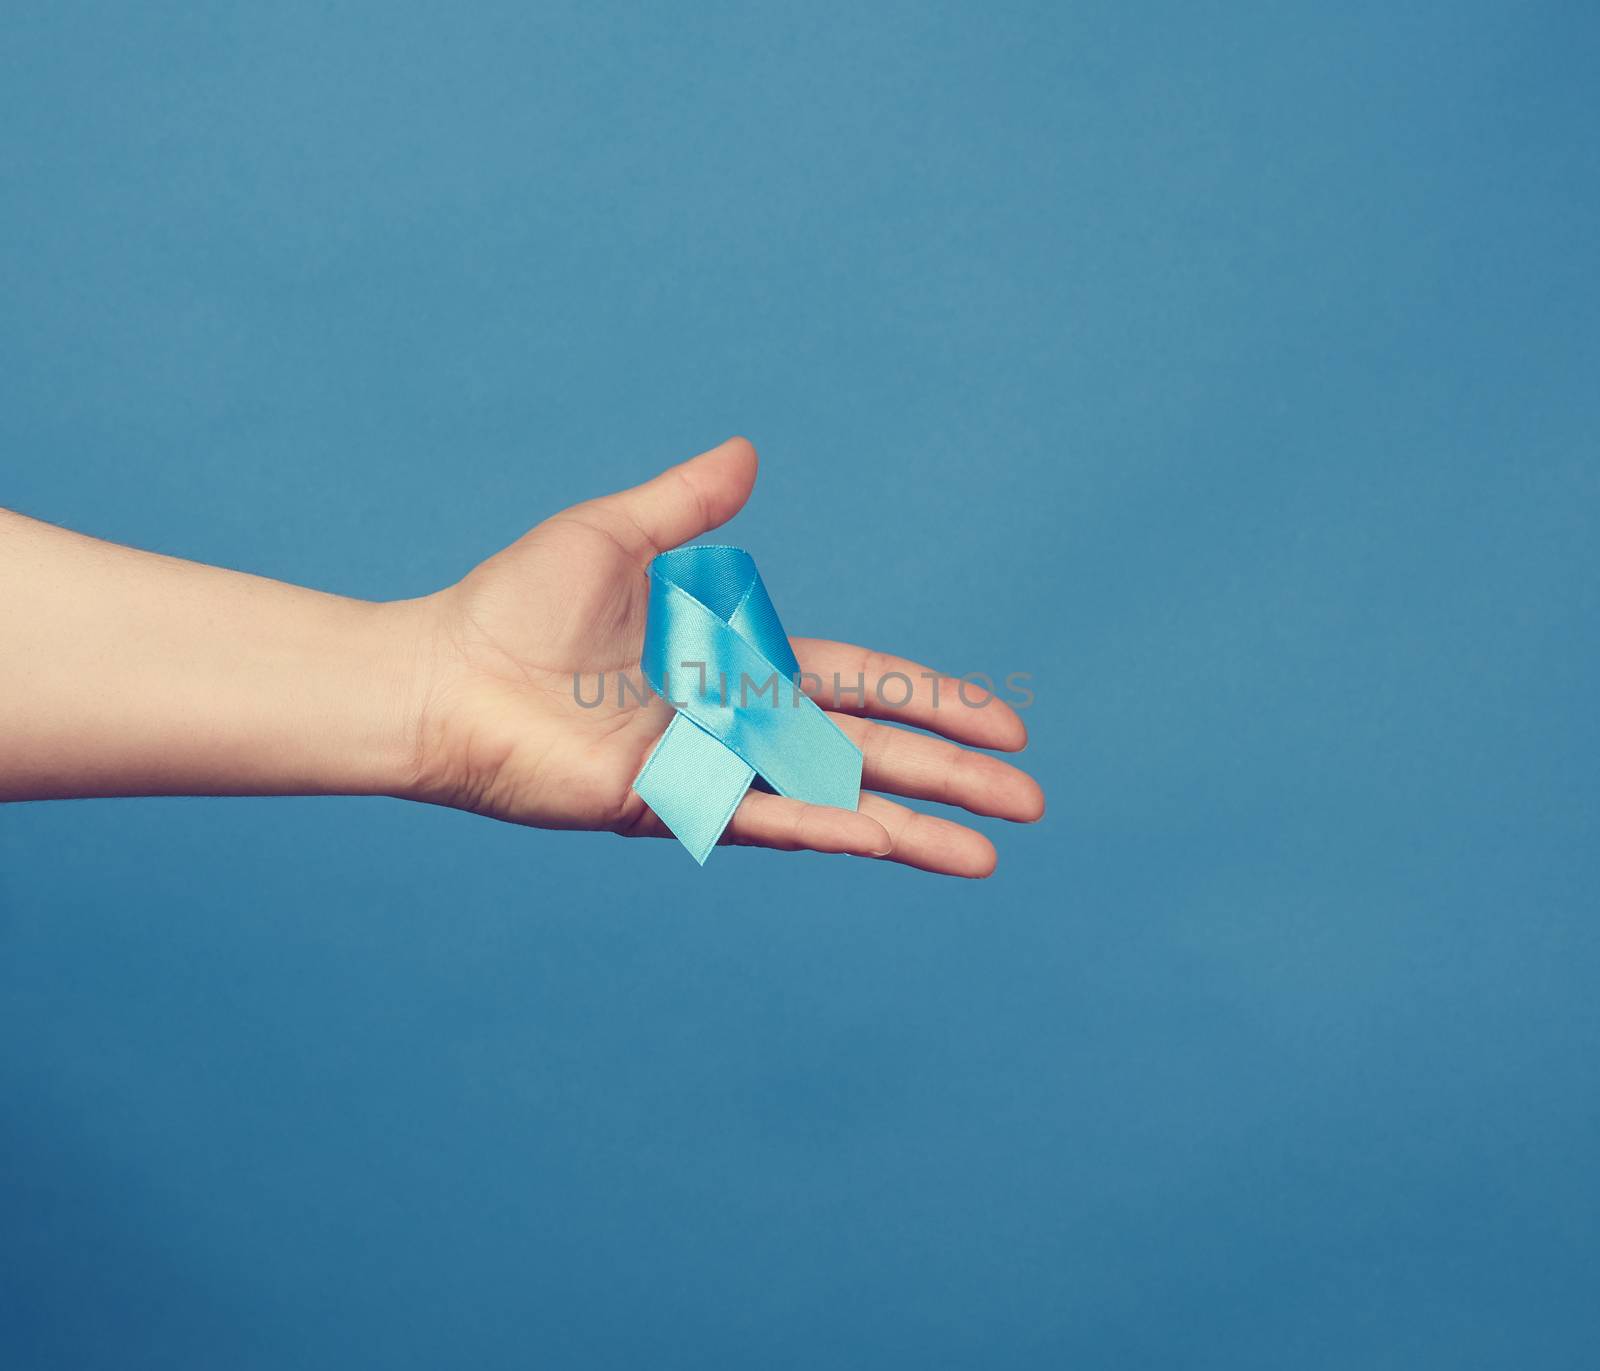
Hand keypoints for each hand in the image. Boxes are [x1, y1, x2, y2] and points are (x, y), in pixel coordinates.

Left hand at [404, 438, 1044, 875]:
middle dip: (954, 774)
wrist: (440, 672)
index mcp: (738, 664)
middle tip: (1035, 800)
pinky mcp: (672, 808)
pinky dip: (834, 829)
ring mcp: (709, 774)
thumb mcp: (617, 534)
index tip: (1006, 723)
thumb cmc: (514, 605)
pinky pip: (768, 819)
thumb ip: (690, 505)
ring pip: (835, 799)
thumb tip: (750, 452)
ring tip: (994, 852)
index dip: (935, 702)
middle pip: (871, 750)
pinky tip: (896, 843)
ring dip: (915, 824)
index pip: (862, 684)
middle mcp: (736, 726)